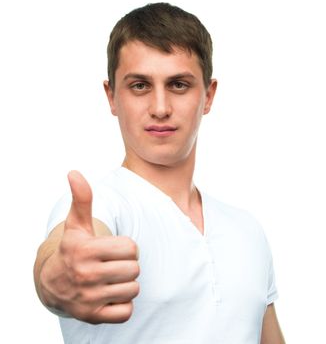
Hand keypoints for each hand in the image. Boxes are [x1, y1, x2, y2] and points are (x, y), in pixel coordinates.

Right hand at [40, 171, 139, 323]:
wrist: (53, 284)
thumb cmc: (73, 249)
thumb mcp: (77, 224)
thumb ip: (81, 199)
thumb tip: (74, 172)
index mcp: (85, 250)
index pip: (132, 248)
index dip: (126, 248)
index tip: (113, 249)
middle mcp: (86, 275)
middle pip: (135, 269)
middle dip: (128, 265)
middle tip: (112, 265)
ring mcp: (90, 298)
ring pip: (133, 289)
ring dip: (126, 284)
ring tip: (110, 279)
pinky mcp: (94, 316)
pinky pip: (126, 311)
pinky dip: (122, 304)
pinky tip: (108, 295)